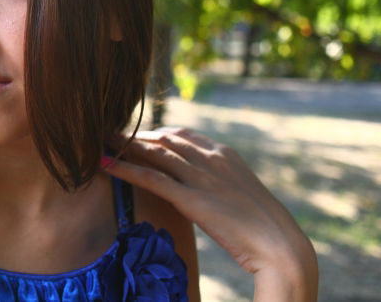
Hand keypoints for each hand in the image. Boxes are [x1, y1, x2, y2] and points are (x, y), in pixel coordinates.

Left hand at [104, 127, 317, 300]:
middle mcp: (211, 158)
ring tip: (98, 142)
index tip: (134, 136)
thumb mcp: (240, 194)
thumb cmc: (264, 228)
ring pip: (154, 152)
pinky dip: (125, 169)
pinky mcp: (192, 199)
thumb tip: (202, 187)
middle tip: (108, 135)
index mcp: (225, 154)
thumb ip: (219, 183)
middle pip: (163, 138)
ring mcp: (201, 177)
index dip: (153, 133)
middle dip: (134, 135)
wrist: (282, 247)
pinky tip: (105, 165)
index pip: (180, 134)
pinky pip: (151, 178)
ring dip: (123, 145)